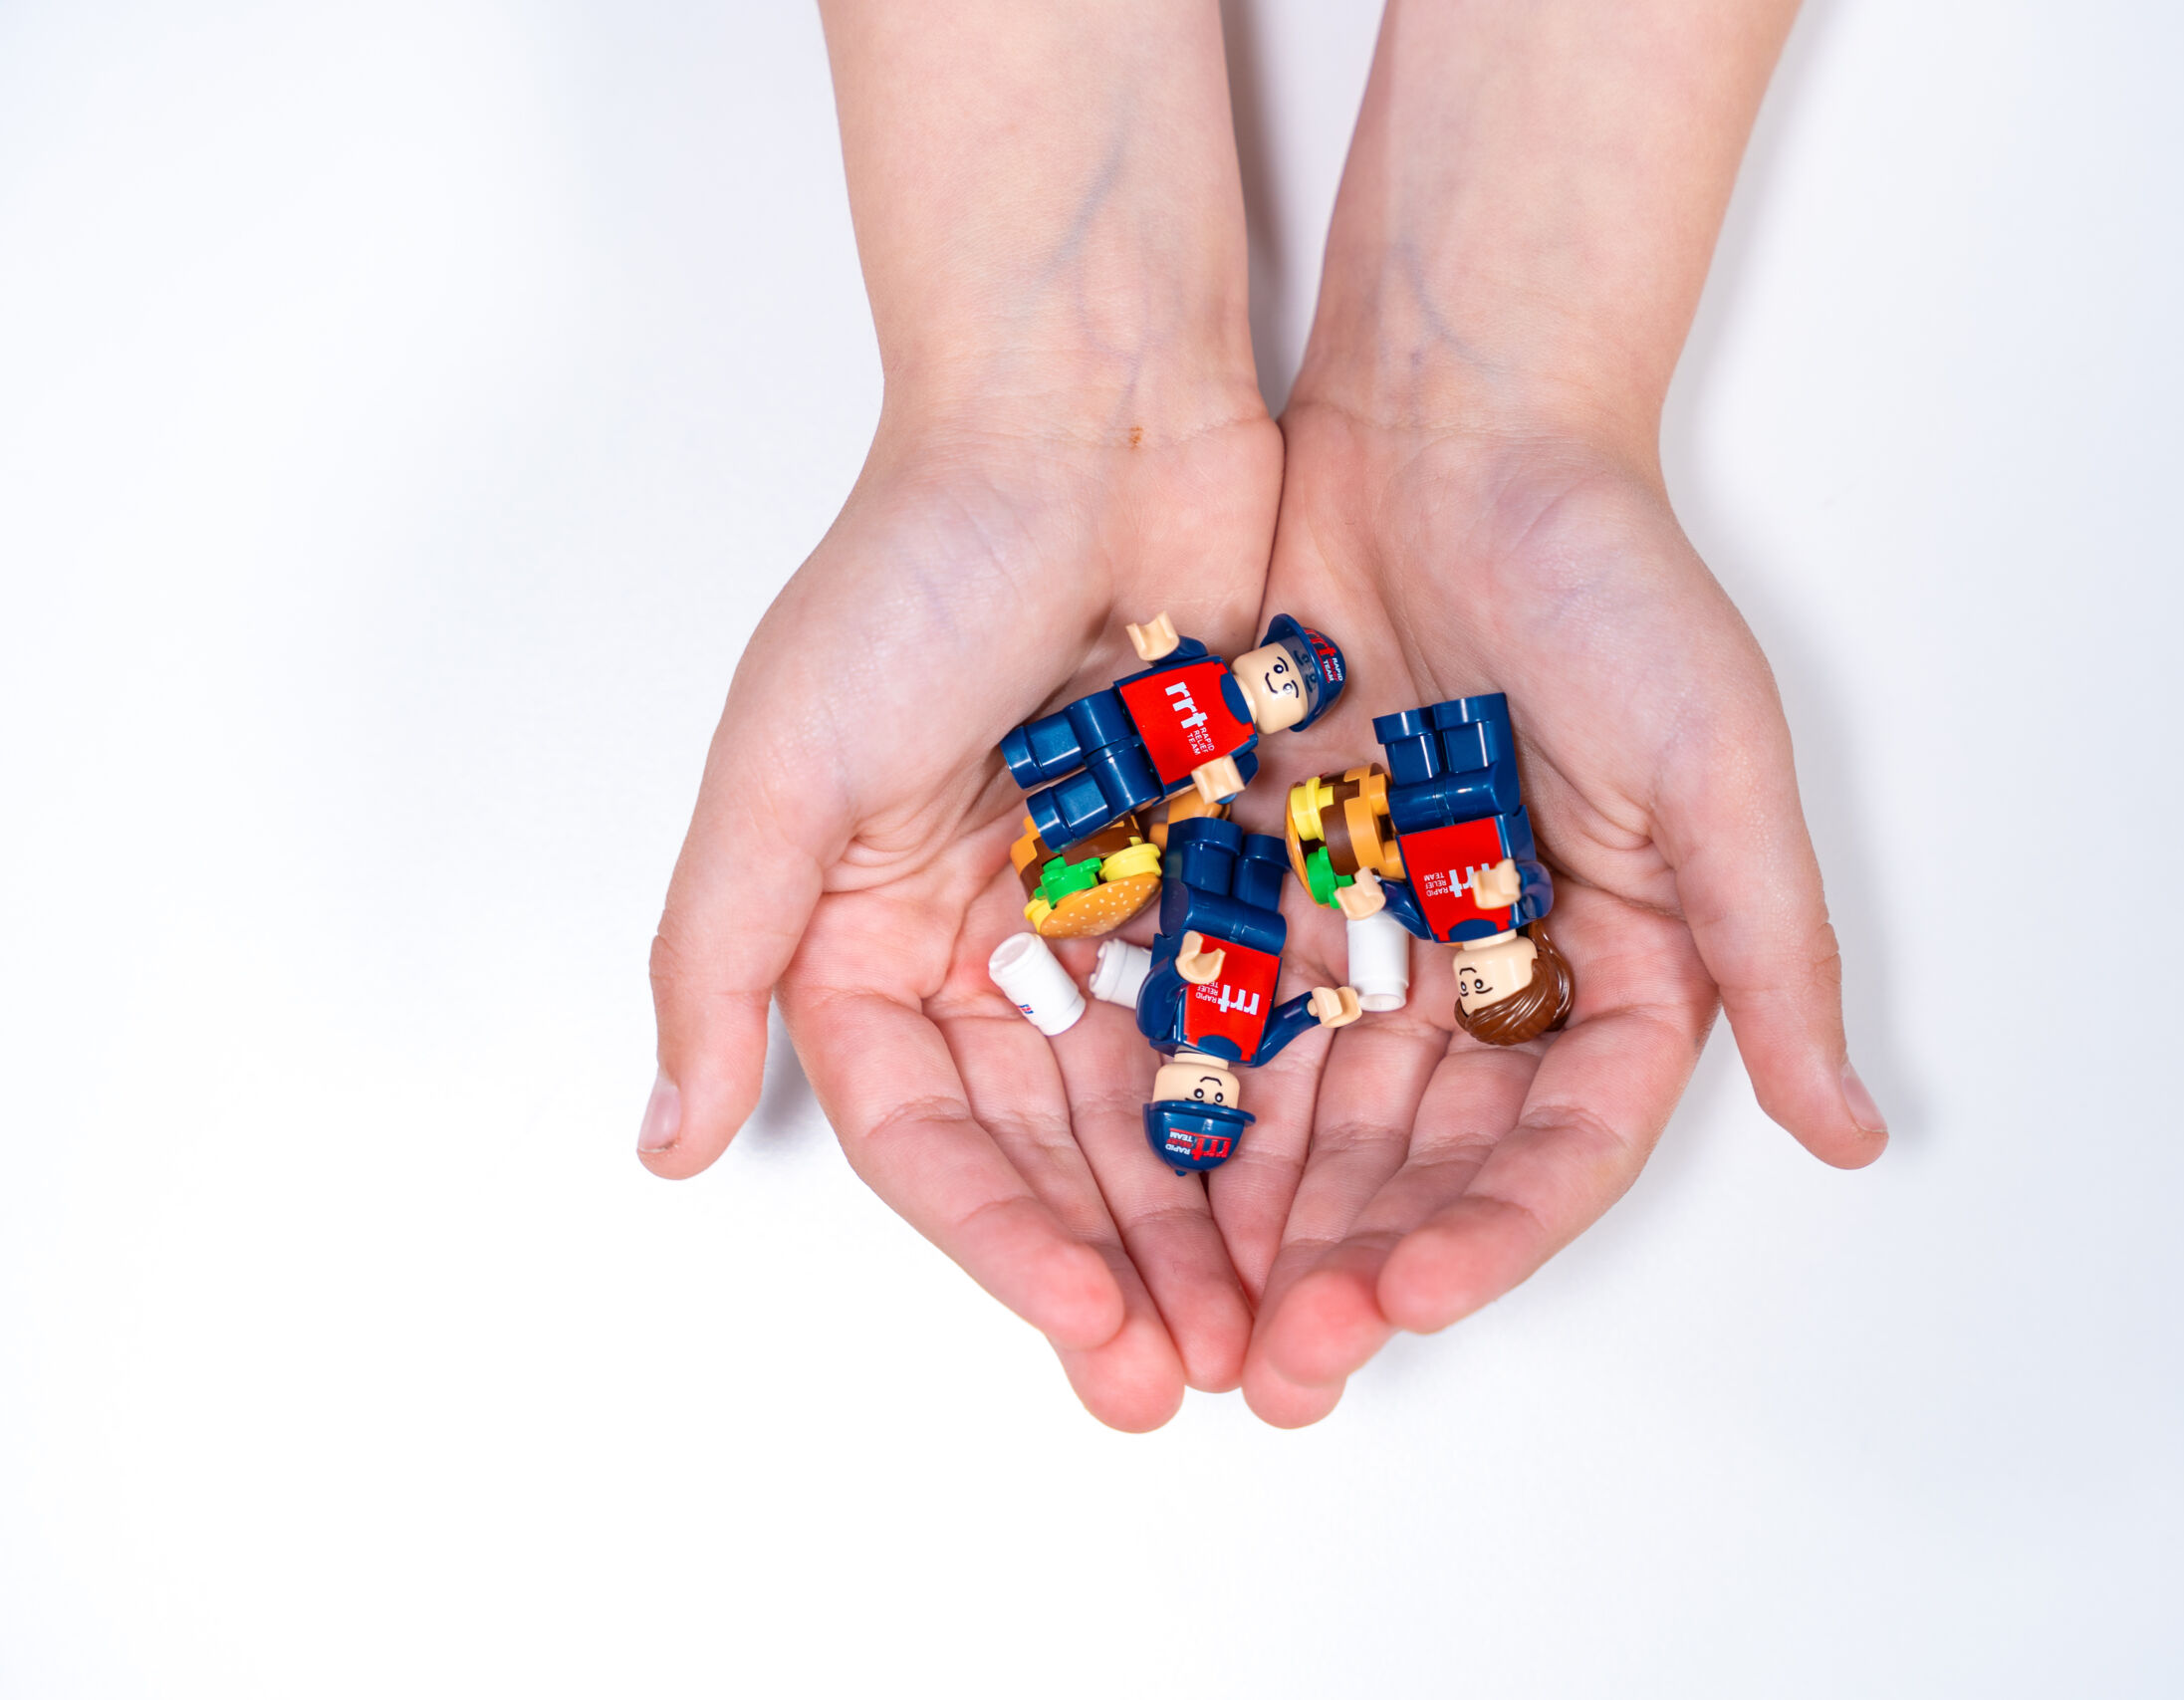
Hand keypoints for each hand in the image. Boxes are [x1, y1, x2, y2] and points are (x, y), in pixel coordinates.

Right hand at [643, 0, 1279, 1429]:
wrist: (1094, 403)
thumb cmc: (920, 566)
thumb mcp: (784, 766)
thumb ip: (721, 956)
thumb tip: (656, 1141)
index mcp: (871, 930)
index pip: (928, 1138)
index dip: (1001, 1246)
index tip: (1090, 1328)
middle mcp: (991, 934)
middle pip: (1057, 1146)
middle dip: (1123, 1265)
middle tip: (1199, 1377)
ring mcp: (1117, 897)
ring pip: (1170, 1098)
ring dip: (1216, 1216)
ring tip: (1283, 1327)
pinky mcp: (1229, 852)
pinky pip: (1262, 1000)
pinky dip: (1295, 1096)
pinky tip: (1347, 1191)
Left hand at [1208, 0, 1877, 1426]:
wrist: (1447, 419)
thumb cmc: (1603, 572)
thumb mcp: (1712, 758)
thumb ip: (1770, 949)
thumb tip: (1855, 1135)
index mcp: (1620, 960)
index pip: (1560, 1141)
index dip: (1492, 1233)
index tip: (1404, 1301)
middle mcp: (1499, 963)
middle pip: (1427, 1153)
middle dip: (1356, 1260)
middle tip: (1277, 1363)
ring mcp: (1378, 925)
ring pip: (1315, 1106)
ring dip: (1261, 1214)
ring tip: (1193, 1311)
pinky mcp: (1270, 873)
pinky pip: (1223, 1004)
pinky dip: (1187, 1090)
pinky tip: (1133, 1169)